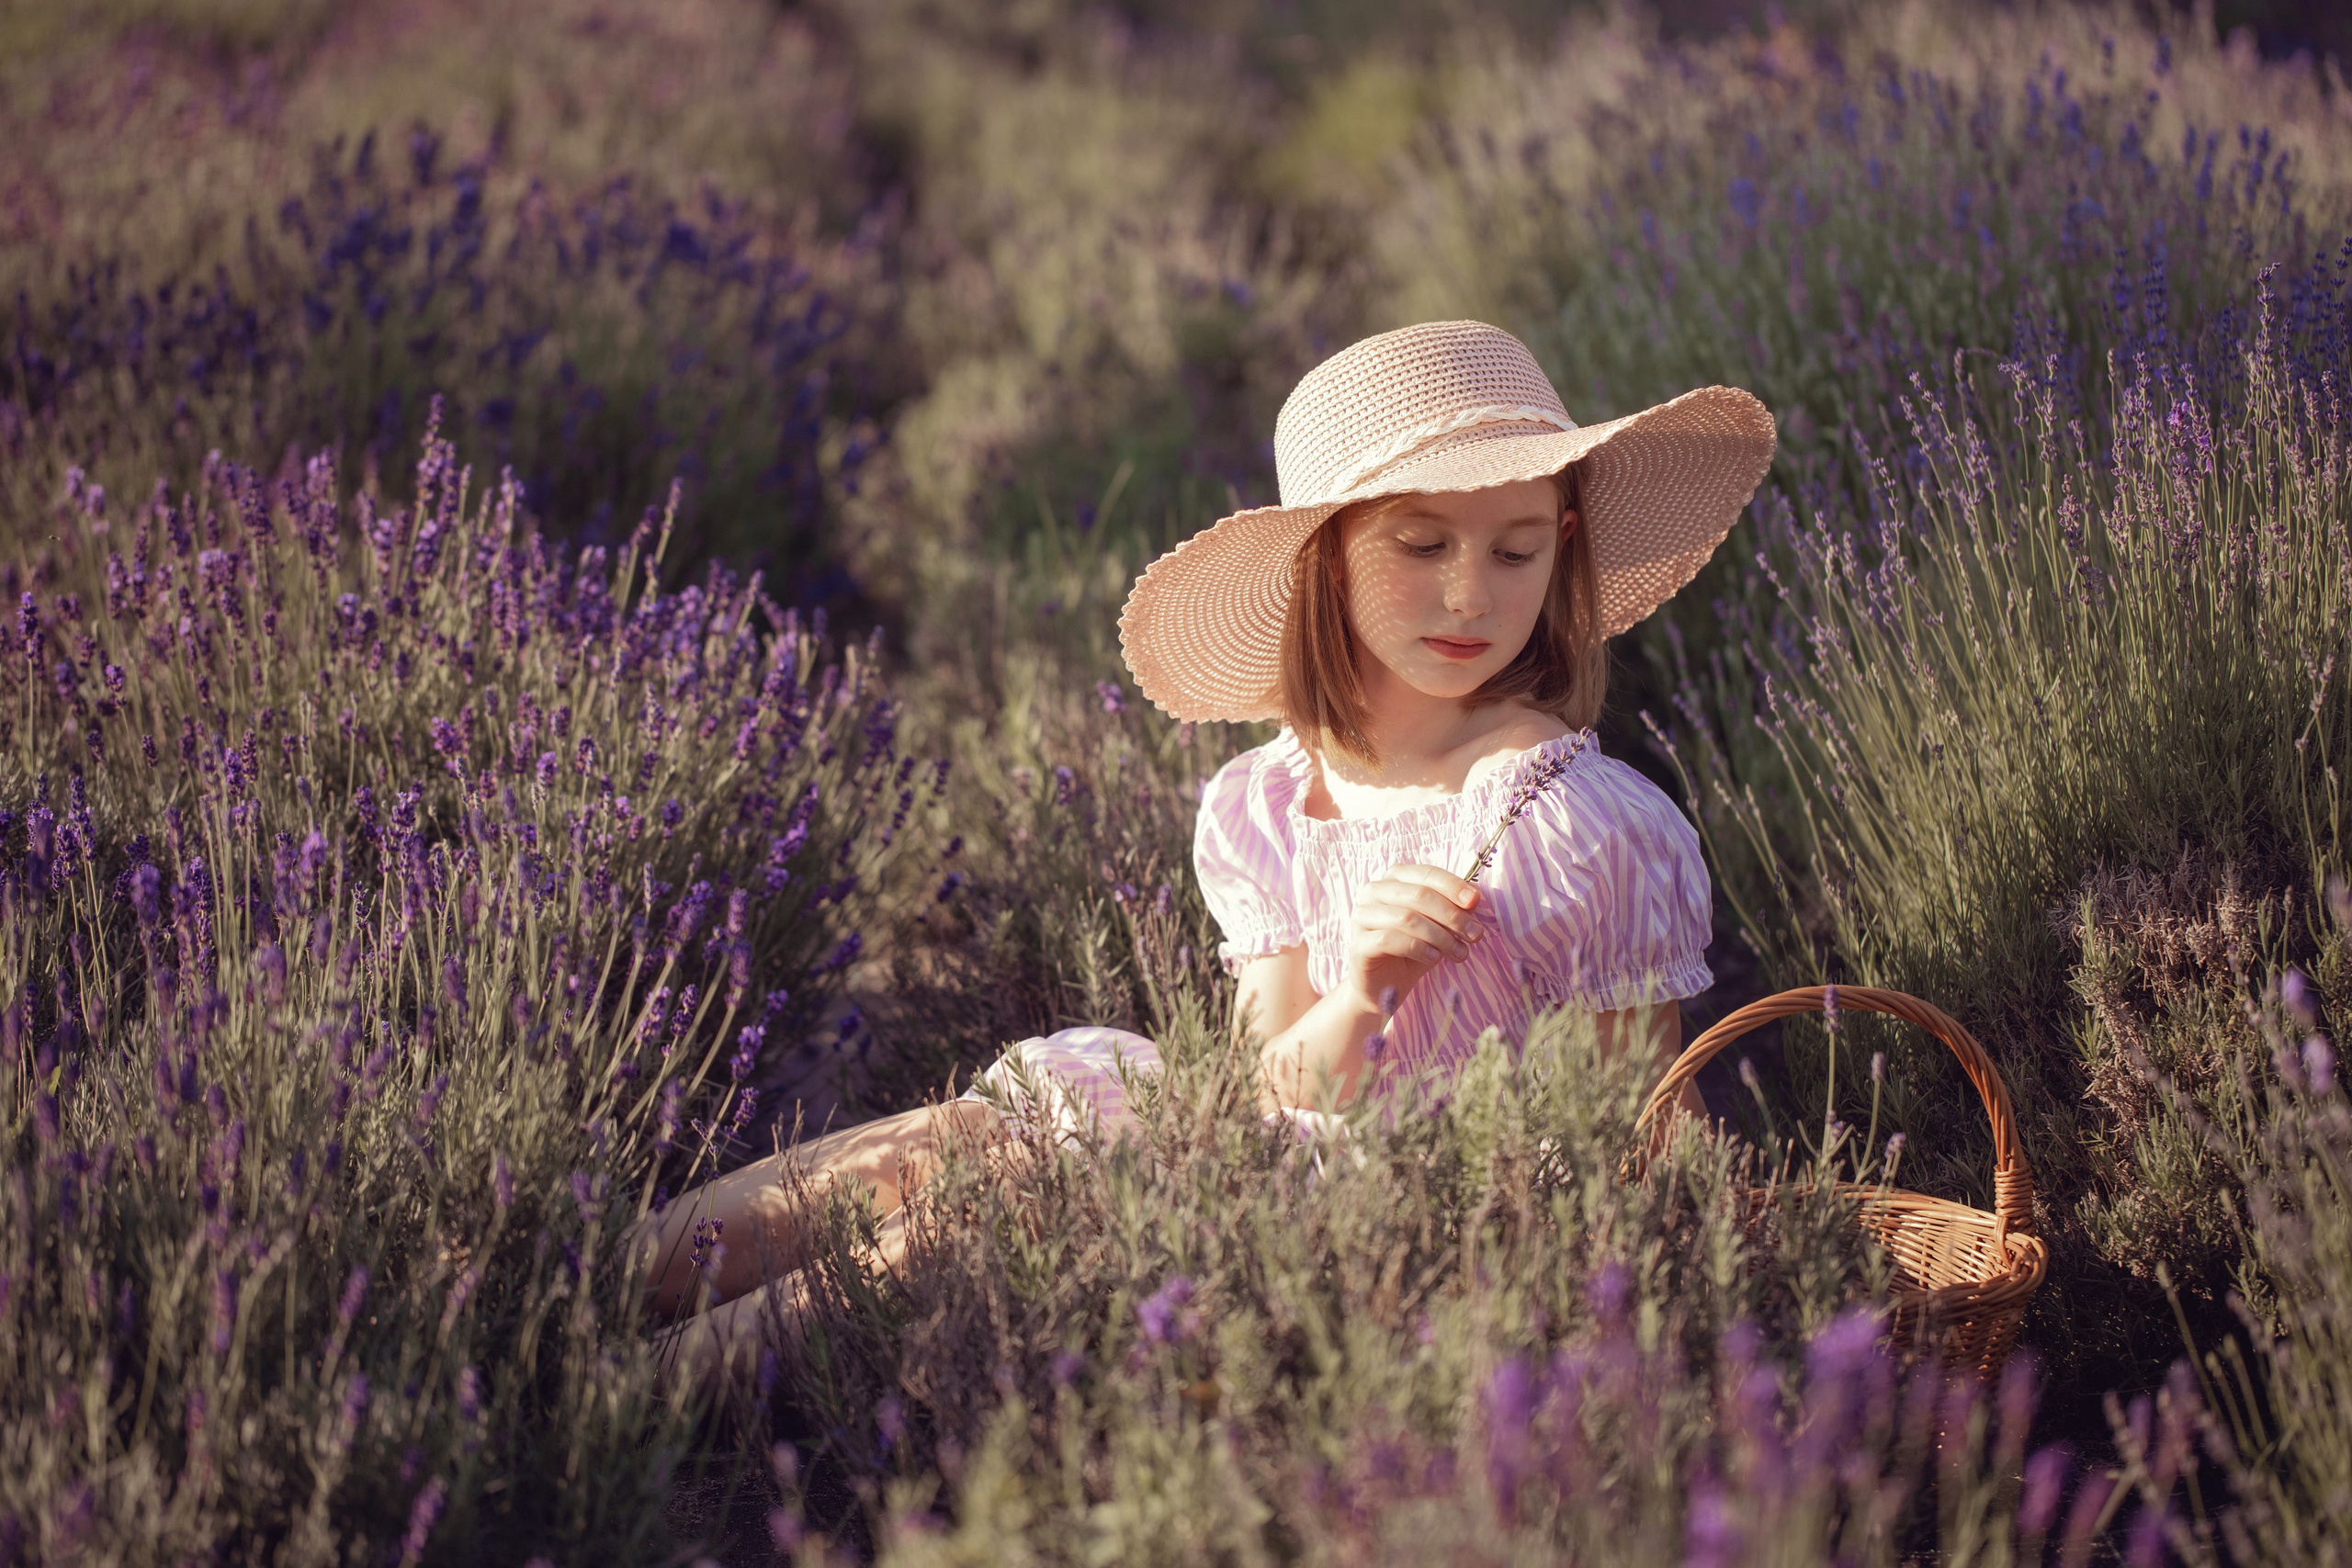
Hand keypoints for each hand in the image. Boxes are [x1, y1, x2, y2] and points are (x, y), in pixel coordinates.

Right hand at [1337, 863, 1487, 1014]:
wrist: (1386, 985)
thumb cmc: (1414, 950)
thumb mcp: (1439, 927)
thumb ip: (1453, 910)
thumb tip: (1473, 899)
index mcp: (1394, 879)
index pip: (1426, 874)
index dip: (1452, 886)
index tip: (1474, 901)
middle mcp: (1374, 891)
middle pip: (1419, 895)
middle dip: (1452, 915)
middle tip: (1474, 935)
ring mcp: (1362, 917)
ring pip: (1406, 918)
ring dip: (1439, 936)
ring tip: (1458, 952)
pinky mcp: (1358, 944)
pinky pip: (1390, 939)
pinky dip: (1418, 948)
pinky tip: (1433, 957)